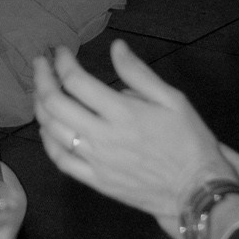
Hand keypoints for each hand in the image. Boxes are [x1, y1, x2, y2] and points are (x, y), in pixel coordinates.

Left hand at [34, 40, 238, 234]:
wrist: (198, 191)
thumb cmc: (189, 141)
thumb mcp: (173, 100)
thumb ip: (139, 73)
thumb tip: (115, 47)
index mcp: (122, 112)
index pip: (76, 80)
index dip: (62, 62)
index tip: (61, 51)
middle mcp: (103, 136)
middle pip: (55, 103)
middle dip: (42, 78)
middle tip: (41, 64)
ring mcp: (96, 161)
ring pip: (52, 130)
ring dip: (40, 106)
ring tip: (41, 91)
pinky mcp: (96, 181)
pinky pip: (61, 160)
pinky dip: (47, 141)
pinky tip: (47, 128)